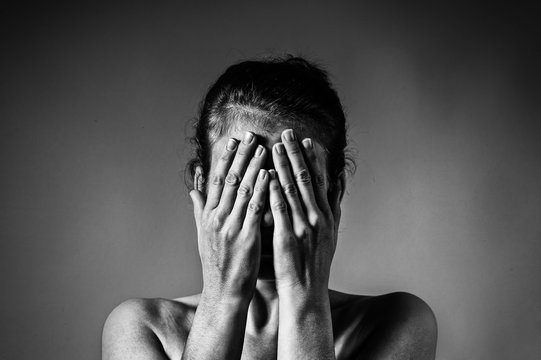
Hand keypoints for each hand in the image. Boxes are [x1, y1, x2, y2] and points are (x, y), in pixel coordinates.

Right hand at [190, 132, 268, 302]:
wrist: (224, 292)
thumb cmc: (217, 263)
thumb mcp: (203, 234)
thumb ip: (199, 209)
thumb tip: (193, 189)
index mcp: (208, 216)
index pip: (217, 180)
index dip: (226, 159)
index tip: (233, 140)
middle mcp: (217, 218)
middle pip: (229, 180)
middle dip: (241, 156)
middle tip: (251, 135)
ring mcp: (230, 227)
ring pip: (242, 190)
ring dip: (254, 167)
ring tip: (264, 148)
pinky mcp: (246, 237)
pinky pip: (254, 209)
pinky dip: (261, 190)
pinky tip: (270, 175)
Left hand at [269, 129, 341, 297]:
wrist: (308, 291)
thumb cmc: (317, 262)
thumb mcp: (333, 232)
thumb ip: (335, 205)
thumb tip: (339, 180)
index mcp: (327, 215)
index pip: (320, 180)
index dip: (312, 159)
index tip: (305, 140)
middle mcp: (318, 217)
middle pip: (307, 179)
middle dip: (296, 154)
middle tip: (287, 133)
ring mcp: (303, 226)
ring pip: (292, 189)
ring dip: (283, 166)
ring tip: (274, 146)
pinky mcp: (287, 236)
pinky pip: (279, 208)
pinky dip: (273, 190)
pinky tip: (266, 175)